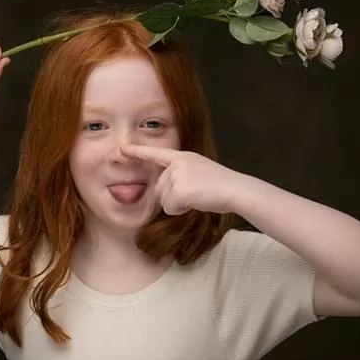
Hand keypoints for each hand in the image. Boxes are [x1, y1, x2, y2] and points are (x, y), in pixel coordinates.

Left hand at [120, 144, 246, 215]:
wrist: (236, 190)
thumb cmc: (222, 186)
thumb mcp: (200, 173)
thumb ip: (181, 177)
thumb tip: (166, 195)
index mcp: (183, 157)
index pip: (157, 154)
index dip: (138, 151)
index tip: (123, 149)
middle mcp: (177, 163)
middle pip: (160, 188)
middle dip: (174, 198)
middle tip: (197, 194)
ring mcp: (177, 175)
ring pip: (164, 200)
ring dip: (179, 205)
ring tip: (199, 197)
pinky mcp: (178, 188)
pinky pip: (170, 207)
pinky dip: (182, 210)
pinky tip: (197, 202)